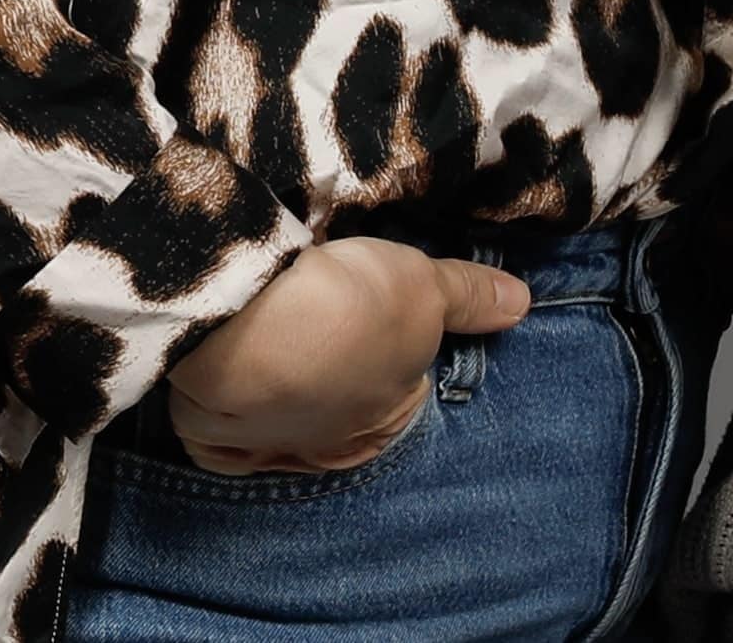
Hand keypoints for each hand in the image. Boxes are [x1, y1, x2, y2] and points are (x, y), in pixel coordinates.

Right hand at [159, 237, 529, 474]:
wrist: (246, 327)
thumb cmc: (348, 310)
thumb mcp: (421, 286)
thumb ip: (468, 295)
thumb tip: (522, 302)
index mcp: (388, 419)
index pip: (399, 396)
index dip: (391, 358)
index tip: (371, 319)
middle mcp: (332, 446)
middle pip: (335, 413)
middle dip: (329, 380)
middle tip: (316, 328)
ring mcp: (267, 446)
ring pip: (277, 428)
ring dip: (274, 400)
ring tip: (264, 352)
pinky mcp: (210, 440)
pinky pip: (221, 443)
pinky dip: (221, 428)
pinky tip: (221, 398)